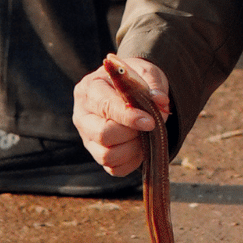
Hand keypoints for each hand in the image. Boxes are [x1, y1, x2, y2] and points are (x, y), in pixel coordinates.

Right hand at [72, 55, 169, 176]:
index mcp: (89, 89)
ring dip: (133, 148)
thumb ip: (153, 86)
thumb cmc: (134, 80)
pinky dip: (132, 161)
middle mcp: (82, 115)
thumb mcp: (146, 73)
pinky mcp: (97, 154)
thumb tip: (160, 101)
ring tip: (144, 135)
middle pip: (102, 134)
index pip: (106, 106)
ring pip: (107, 155)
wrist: (131, 90)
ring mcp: (87, 137)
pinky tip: (140, 146)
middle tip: (148, 125)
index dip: (129, 116)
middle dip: (131, 133)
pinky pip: (114, 168)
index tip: (149, 121)